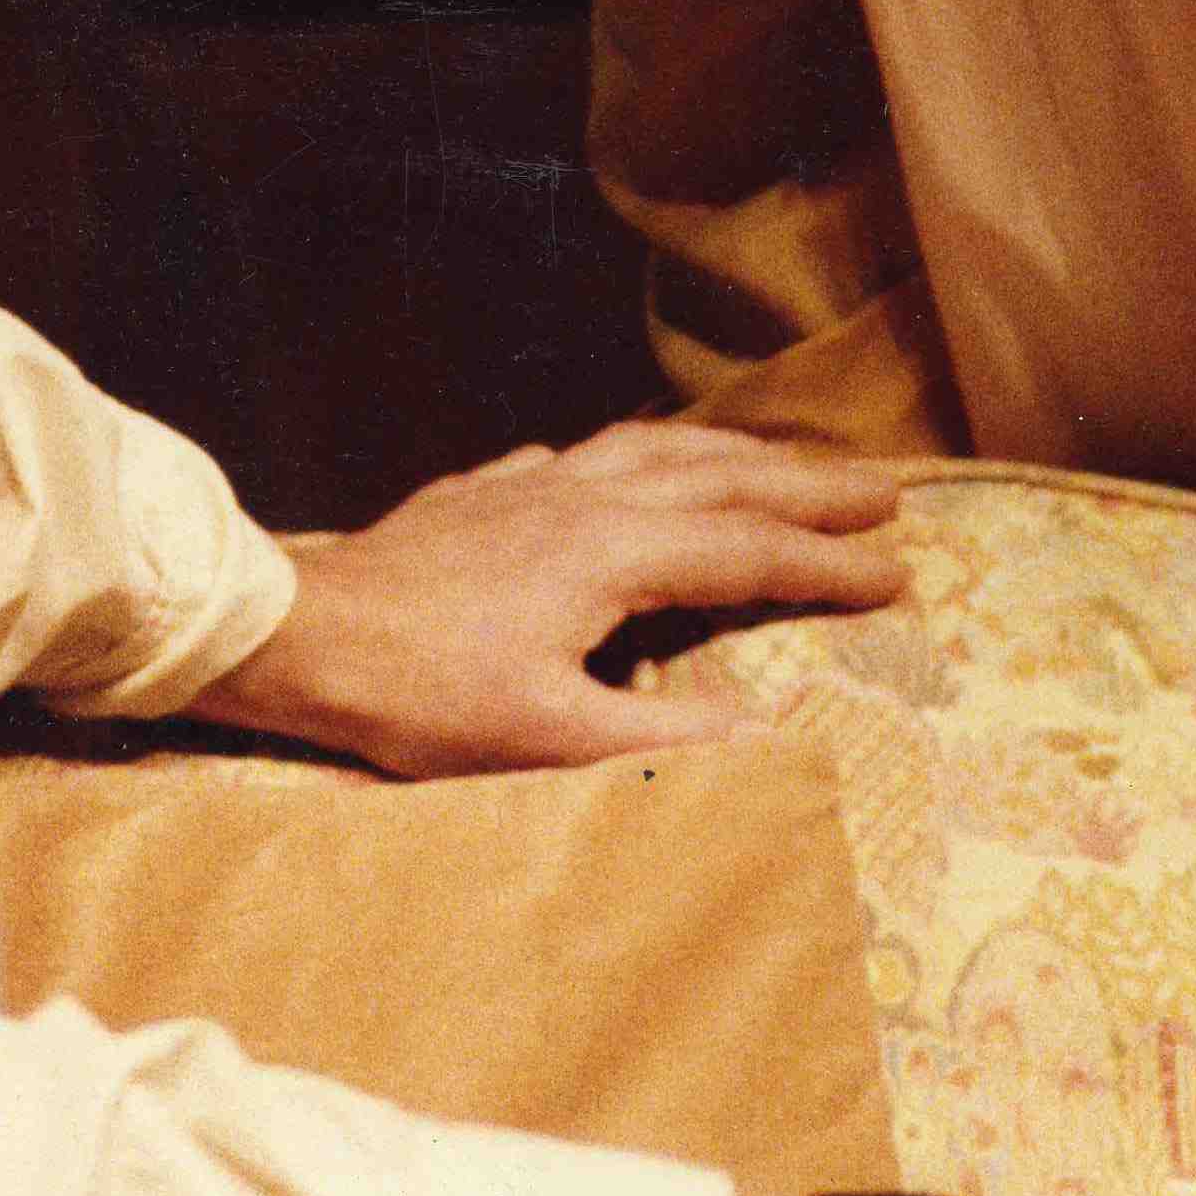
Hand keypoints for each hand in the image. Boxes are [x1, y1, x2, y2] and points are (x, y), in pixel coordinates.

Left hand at [190, 422, 907, 776]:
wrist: (297, 631)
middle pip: (722, 482)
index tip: (899, 572)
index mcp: (615, 554)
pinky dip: (641, 453)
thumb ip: (660, 744)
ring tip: (788, 463)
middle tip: (887, 490)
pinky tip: (634, 460)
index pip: (749, 554)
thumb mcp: (542, 738)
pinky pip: (588, 453)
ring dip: (737, 456)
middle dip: (809, 488)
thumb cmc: (417, 694)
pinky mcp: (484, 491)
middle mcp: (586, 500)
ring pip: (659, 451)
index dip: (828, 565)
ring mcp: (532, 486)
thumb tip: (770, 741)